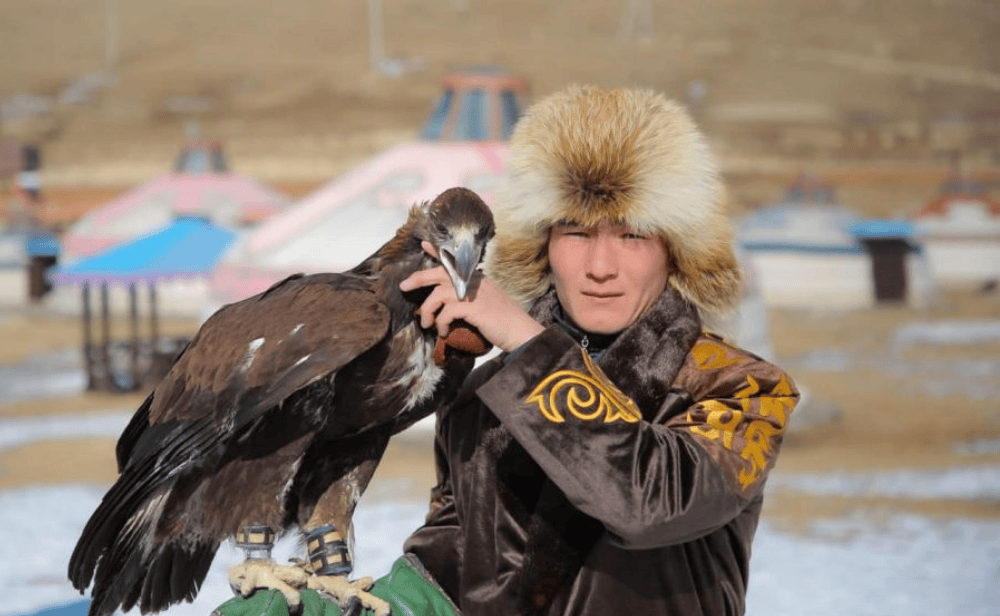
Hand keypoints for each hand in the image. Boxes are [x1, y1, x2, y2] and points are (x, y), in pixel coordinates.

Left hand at [400, 242, 544, 352]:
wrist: (521, 332)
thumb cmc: (504, 323)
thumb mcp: (487, 304)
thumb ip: (470, 299)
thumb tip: (449, 306)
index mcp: (478, 278)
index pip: (455, 261)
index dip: (438, 252)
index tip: (424, 244)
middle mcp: (475, 281)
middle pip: (440, 273)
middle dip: (418, 278)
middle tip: (403, 286)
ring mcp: (474, 293)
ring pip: (438, 295)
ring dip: (427, 311)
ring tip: (426, 324)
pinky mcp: (473, 307)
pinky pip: (446, 312)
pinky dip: (441, 324)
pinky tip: (443, 332)